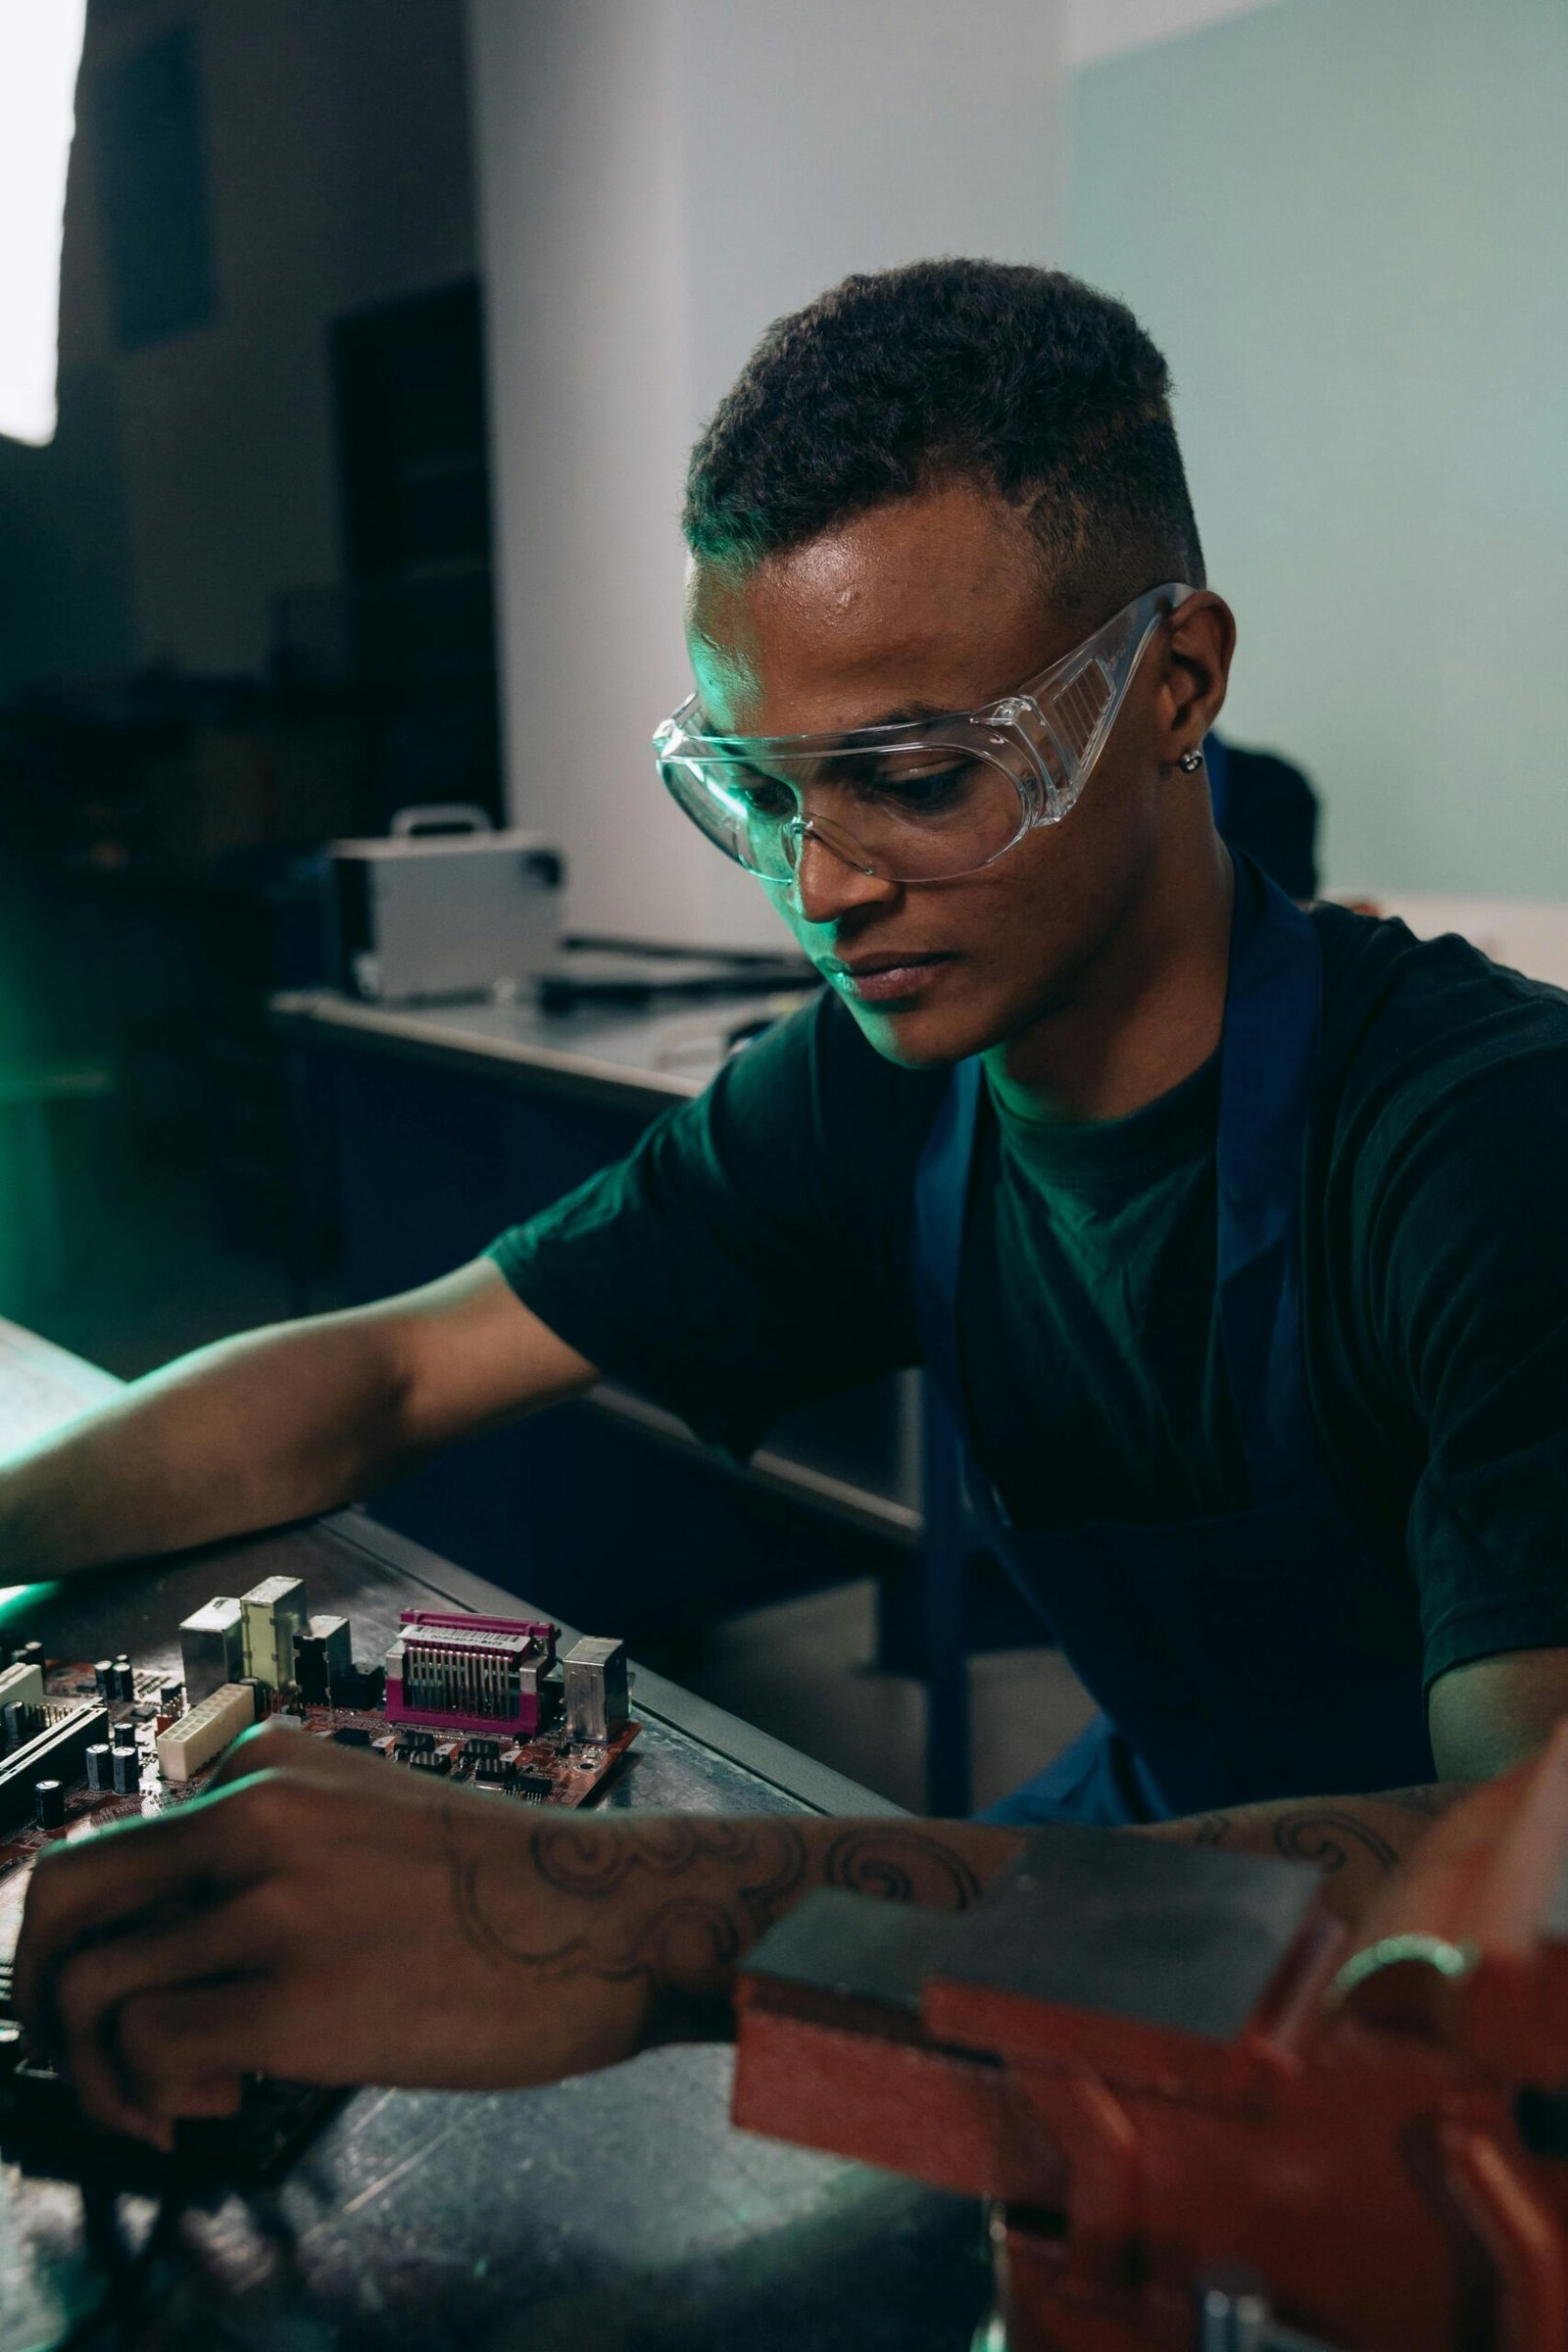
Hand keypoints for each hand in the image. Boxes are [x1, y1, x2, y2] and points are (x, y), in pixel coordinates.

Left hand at [12, 1723, 649, 2148]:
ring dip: (97, 2067)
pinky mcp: (296, 1997)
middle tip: (71, 2049)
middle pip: (64, 1899)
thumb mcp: (374, 1811)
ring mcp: (273, 1904)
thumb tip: (184, 1941)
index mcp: (271, 1765)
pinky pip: (149, 2049)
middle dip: (41, 1992)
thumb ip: (277, 1842)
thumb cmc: (510, 1884)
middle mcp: (256, 1816)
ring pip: (90, 1988)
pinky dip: (147, 2095)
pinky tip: (204, 2107)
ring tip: (159, 2102)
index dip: (84, 1938)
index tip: (111, 1994)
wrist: (610, 1916)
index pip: (112, 1845)